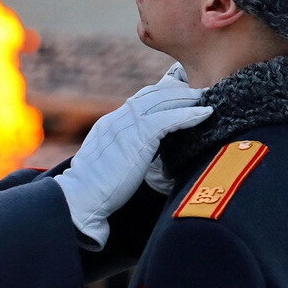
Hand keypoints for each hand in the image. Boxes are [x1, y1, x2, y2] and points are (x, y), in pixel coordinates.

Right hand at [53, 65, 210, 248]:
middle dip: (178, 91)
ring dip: (188, 99)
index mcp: (109, 124)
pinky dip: (189, 114)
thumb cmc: (92, 192)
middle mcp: (117, 119)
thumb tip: (135, 161)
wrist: (79, 198)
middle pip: (152, 95)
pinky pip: (169, 119)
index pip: (139, 101)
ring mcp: (127, 125)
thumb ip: (122, 154)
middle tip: (201, 90)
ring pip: (163, 102)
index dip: (161, 95)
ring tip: (208, 97)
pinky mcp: (138, 136)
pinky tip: (205, 113)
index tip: (180, 94)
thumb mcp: (107, 165)